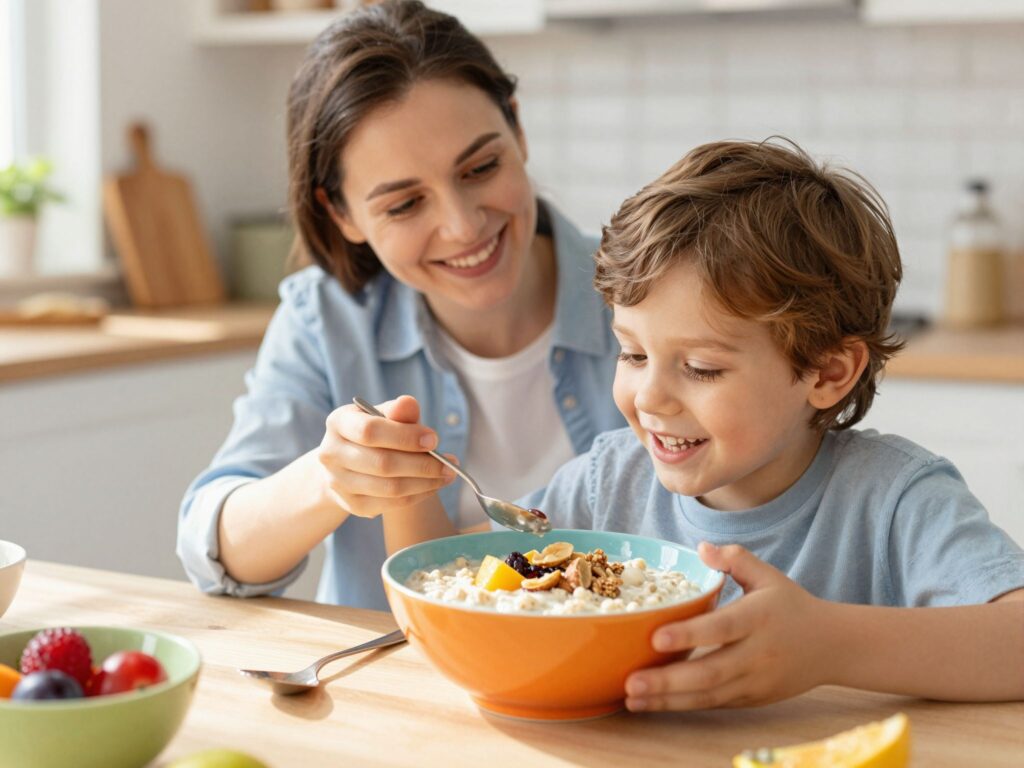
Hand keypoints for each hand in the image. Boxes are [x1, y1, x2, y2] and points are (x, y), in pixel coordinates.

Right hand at [317, 395, 455, 517]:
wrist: (348, 463)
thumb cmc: (373, 433)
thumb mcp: (383, 415)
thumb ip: (398, 411)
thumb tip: (409, 403)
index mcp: (338, 422)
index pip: (370, 431)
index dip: (405, 436)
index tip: (434, 438)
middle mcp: (331, 454)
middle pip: (382, 464)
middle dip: (422, 464)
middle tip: (450, 462)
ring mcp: (339, 483)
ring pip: (390, 488)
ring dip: (426, 483)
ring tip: (448, 474)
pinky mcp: (352, 505)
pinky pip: (392, 504)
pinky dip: (419, 495)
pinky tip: (433, 485)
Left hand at [624, 542, 832, 710]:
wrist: (831, 646)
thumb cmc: (791, 605)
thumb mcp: (768, 575)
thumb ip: (735, 558)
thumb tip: (700, 547)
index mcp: (759, 617)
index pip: (722, 628)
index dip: (689, 635)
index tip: (656, 637)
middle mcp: (757, 653)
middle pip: (710, 671)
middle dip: (668, 680)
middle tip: (631, 682)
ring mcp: (755, 681)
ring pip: (708, 695)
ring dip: (668, 700)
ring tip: (632, 698)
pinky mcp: (751, 699)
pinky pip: (713, 704)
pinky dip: (682, 706)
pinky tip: (652, 704)